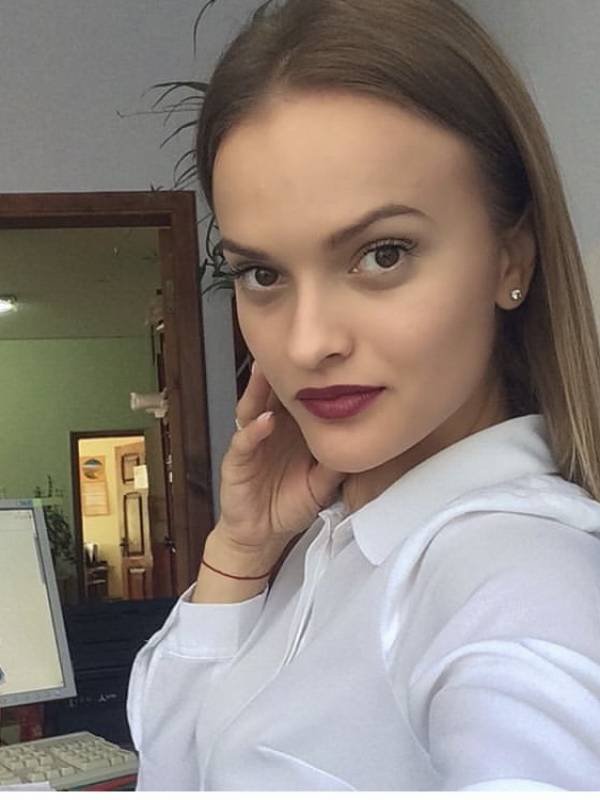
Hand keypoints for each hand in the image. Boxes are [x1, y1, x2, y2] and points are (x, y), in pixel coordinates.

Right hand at [216, 361, 346, 560]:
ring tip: (268, 369)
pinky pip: (244, 441)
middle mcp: (270, 429)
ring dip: (260, 388)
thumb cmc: (290, 503)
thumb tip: (366, 442)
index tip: (327, 358)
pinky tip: (265, 420)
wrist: (262, 535)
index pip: (299, 396)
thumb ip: (339, 461)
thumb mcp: (323, 482)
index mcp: (291, 429)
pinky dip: (254, 430)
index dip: (310, 377)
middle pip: (274, 393)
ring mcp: (252, 441)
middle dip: (281, 371)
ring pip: (253, 407)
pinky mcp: (237, 460)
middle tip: (292, 348)